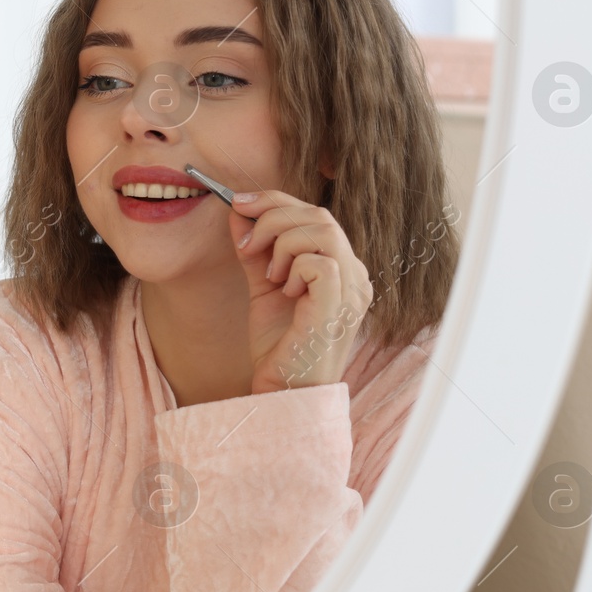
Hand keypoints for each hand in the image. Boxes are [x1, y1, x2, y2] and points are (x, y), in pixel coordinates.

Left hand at [227, 190, 372, 393]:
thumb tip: (237, 213)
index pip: (315, 216)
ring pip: (321, 231)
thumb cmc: (278, 346)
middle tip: (245, 242)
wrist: (281, 389)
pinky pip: (319, 261)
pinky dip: (293, 267)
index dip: (276, 202)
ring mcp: (352, 289)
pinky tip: (282, 290)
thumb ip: (255, 251)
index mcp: (340, 268)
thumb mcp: (262, 287)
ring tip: (267, 274)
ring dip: (281, 242)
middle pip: (318, 216)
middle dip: (272, 217)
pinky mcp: (340, 304)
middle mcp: (354, 275)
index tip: (239, 204)